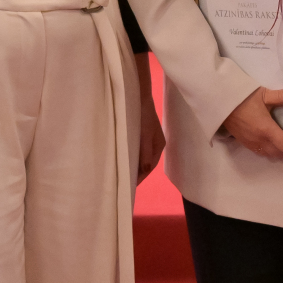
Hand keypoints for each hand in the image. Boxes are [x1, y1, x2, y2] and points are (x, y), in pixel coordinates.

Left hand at [136, 58, 165, 182]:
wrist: (139, 96)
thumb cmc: (142, 115)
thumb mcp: (144, 135)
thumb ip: (144, 152)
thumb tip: (144, 170)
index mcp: (158, 146)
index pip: (149, 167)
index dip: (140, 177)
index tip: (130, 187)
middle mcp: (155, 144)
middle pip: (146, 163)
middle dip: (137, 174)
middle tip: (125, 184)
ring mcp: (149, 138)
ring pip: (142, 157)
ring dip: (134, 166)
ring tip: (123, 174)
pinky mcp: (142, 133)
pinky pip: (138, 150)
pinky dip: (132, 157)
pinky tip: (124, 159)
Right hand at [220, 87, 282, 159]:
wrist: (220, 102)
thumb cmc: (242, 98)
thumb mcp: (263, 95)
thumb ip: (281, 96)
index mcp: (267, 130)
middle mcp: (260, 141)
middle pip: (280, 154)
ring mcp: (252, 144)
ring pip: (270, 155)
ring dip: (280, 153)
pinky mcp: (244, 143)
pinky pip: (261, 153)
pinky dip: (270, 152)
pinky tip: (272, 143)